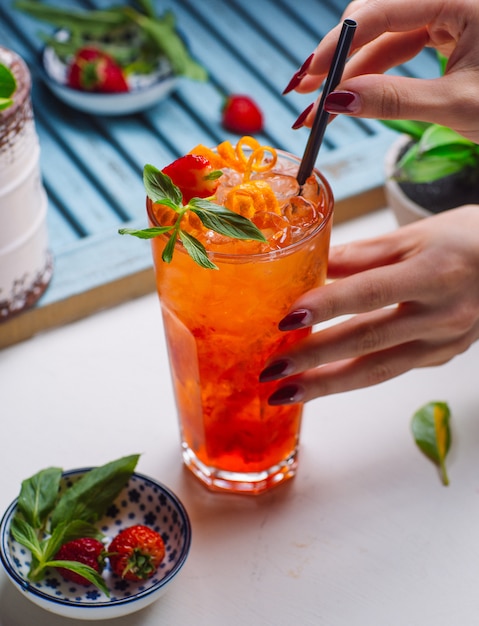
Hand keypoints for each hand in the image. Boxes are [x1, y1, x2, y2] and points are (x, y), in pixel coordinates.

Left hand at [260, 206, 478, 402]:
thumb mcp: (415, 235)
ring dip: (328, 384)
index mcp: (434, 273)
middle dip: (315, 360)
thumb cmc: (464, 240)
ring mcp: (445, 343)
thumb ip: (362, 253)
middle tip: (270, 372)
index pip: (370, 292)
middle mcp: (442, 314)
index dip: (327, 306)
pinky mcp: (442, 357)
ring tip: (286, 393)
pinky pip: (393, 371)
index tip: (287, 321)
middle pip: (369, 342)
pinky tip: (323, 383)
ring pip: (379, 370)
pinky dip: (354, 378)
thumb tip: (312, 264)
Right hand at [291, 0, 478, 141]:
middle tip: (304, 95)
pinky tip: (351, 96)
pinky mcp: (448, 33)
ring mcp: (449, 14)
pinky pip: (401, 49)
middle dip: (338, 61)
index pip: (382, 11)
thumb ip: (392, 100)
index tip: (308, 77)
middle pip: (377, 21)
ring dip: (351, 73)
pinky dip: (374, 76)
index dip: (338, 45)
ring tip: (319, 106)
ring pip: (385, 38)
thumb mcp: (455, 105)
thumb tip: (336, 102)